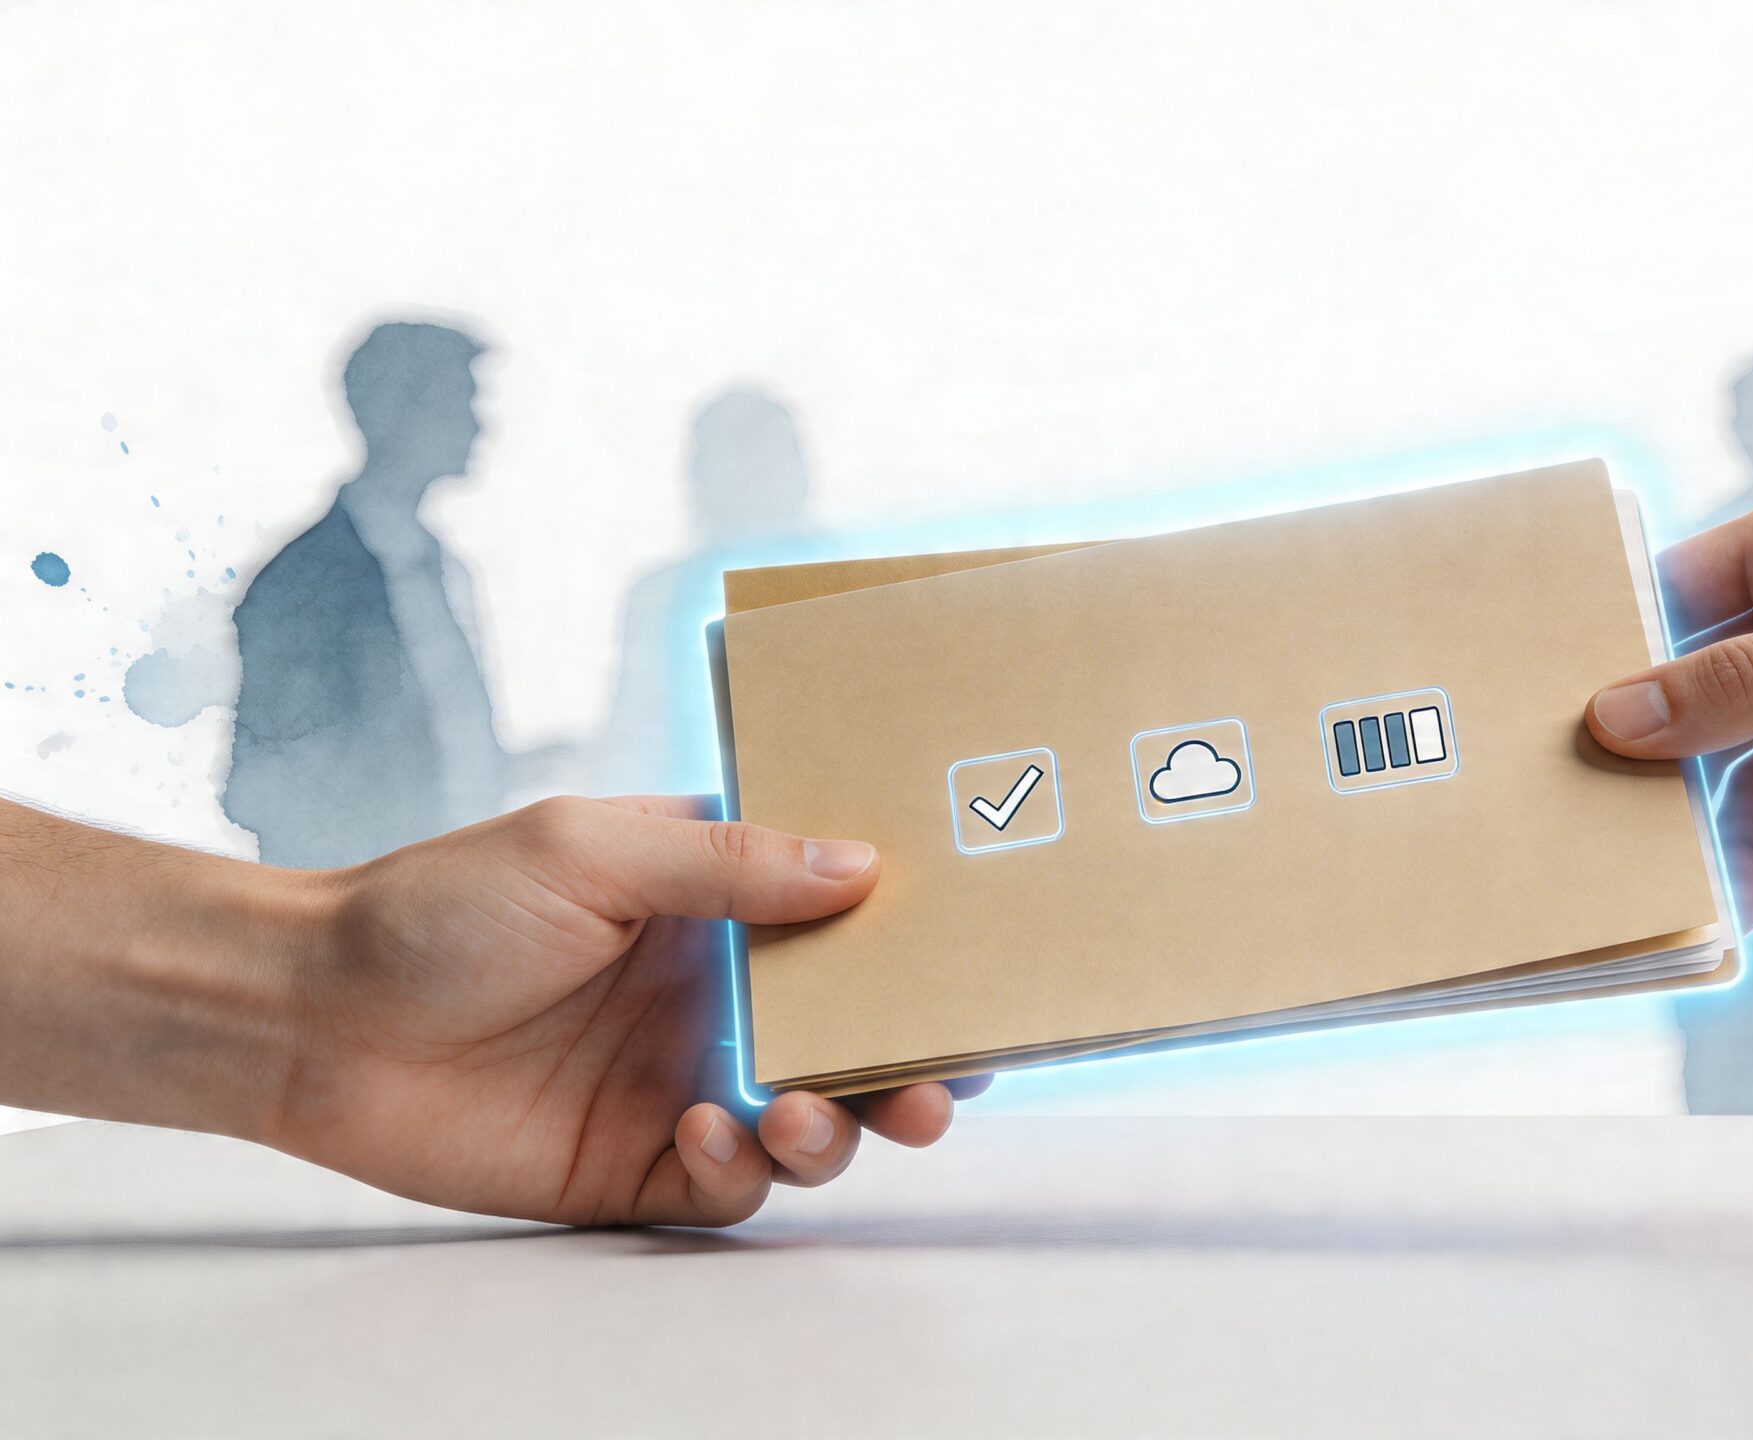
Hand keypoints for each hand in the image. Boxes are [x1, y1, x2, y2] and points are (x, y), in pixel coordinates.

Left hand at [275, 796, 979, 1225]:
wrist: (313, 1020)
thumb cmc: (439, 909)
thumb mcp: (588, 851)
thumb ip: (727, 865)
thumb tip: (864, 867)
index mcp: (718, 903)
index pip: (852, 918)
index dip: (920, 939)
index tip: (978, 954)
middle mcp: (719, 993)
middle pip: (861, 1034)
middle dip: (918, 1060)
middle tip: (942, 1078)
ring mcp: (687, 1080)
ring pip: (819, 1118)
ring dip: (842, 1121)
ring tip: (810, 1109)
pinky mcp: (641, 1164)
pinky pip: (735, 1183)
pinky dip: (746, 1167)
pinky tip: (710, 1132)